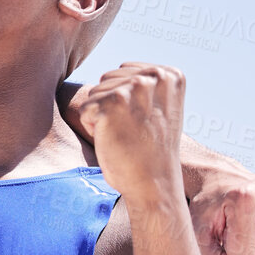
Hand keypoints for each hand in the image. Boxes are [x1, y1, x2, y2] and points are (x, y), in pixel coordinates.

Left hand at [76, 63, 185, 202]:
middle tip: (133, 130)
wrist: (154, 182)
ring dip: (102, 116)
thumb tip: (118, 71)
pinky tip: (113, 140)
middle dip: (112, 105)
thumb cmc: (152, 149)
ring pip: (95, 93)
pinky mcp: (110, 104)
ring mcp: (132, 89)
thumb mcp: (160, 107)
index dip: (127, 100)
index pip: (125, 71)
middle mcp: (154, 76)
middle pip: (108, 79)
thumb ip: (147, 85)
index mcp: (170, 74)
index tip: (145, 121)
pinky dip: (92, 128)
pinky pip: (85, 109)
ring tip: (125, 135)